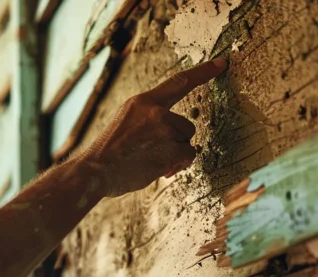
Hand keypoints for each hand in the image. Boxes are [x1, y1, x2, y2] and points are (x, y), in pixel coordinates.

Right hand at [82, 57, 227, 197]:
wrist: (96, 170)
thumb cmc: (110, 152)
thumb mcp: (126, 121)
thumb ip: (148, 118)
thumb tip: (171, 129)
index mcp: (142, 101)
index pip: (179, 81)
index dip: (203, 72)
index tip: (221, 64)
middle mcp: (155, 111)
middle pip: (186, 124)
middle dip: (177, 141)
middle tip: (156, 153)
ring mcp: (163, 129)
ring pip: (187, 141)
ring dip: (176, 154)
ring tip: (152, 161)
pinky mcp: (170, 148)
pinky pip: (188, 155)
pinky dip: (178, 164)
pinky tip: (160, 169)